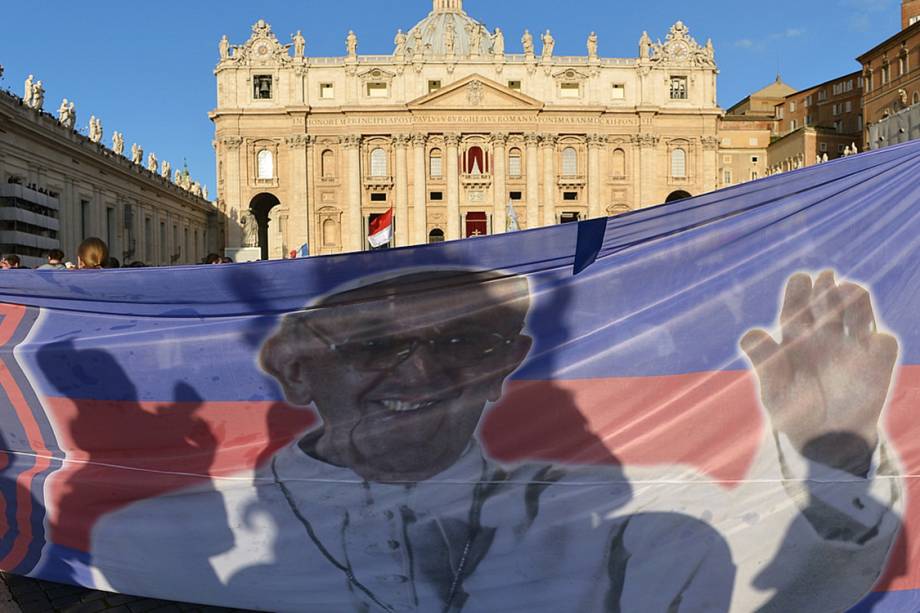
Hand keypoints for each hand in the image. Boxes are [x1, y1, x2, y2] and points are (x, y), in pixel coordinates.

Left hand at [741, 271, 897, 460]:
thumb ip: (765, 362)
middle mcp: (825, 336)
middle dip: (827, 287)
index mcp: (796, 338)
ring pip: (858, 310)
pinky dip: (879, 339)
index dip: (799, 290)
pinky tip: (870, 339)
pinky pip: (883, 343)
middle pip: (828, 301)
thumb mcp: (773, 391)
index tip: (802, 279)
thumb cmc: (794, 413)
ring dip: (855, 299)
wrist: (825, 442)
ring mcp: (852, 346)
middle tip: (825, 278)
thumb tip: (751, 334)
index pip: (797, 306)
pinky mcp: (877, 362)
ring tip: (847, 292)